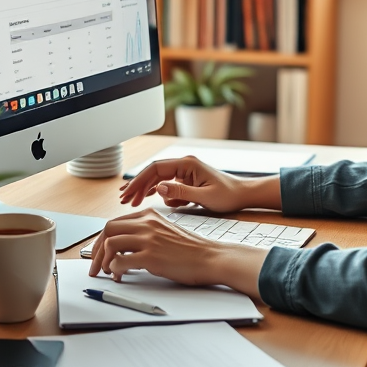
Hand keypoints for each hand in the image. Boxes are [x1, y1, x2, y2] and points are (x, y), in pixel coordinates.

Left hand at [87, 208, 266, 295]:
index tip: (100, 253)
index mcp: (150, 216)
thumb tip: (123, 247)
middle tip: (97, 266)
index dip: (102, 239)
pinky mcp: (151, 257)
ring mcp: (149, 239)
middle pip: (108, 230)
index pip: (115, 222)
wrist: (211, 257)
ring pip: (111, 244)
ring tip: (110, 273)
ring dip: (105, 261)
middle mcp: (147, 223)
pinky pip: (120, 262)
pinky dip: (115, 270)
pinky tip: (120, 276)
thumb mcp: (166, 231)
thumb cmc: (191, 249)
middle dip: (98, 250)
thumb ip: (146, 232)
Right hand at [119, 155, 268, 211]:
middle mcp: (184, 164)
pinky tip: (148, 199)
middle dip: (138, 186)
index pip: (156, 169)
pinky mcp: (187, 179)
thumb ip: (181, 192)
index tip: (128, 193)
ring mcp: (185, 171)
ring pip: (158, 178)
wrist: (243, 194)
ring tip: (131, 201)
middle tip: (124, 199)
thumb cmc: (228, 195)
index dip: (139, 181)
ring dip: (145, 189)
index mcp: (187, 164)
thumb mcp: (204, 196)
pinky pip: (166, 184)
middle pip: (154, 172)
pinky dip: (157, 192)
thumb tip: (159, 188)